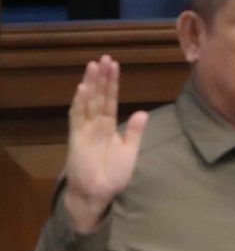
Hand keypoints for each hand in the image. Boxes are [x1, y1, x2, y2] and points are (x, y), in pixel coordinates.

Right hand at [63, 57, 148, 233]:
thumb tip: (143, 112)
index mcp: (109, 126)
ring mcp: (85, 129)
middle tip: (105, 58)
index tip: (115, 65)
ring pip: (88, 102)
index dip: (113, 83)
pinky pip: (77, 117)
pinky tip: (82, 89)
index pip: (111, 100)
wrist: (99, 192)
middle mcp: (96, 124)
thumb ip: (135, 132)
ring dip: (90, 85)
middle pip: (99, 96)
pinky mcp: (77, 138)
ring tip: (93, 66)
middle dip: (102, 78)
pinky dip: (80, 103)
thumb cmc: (114, 174)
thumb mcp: (130, 151)